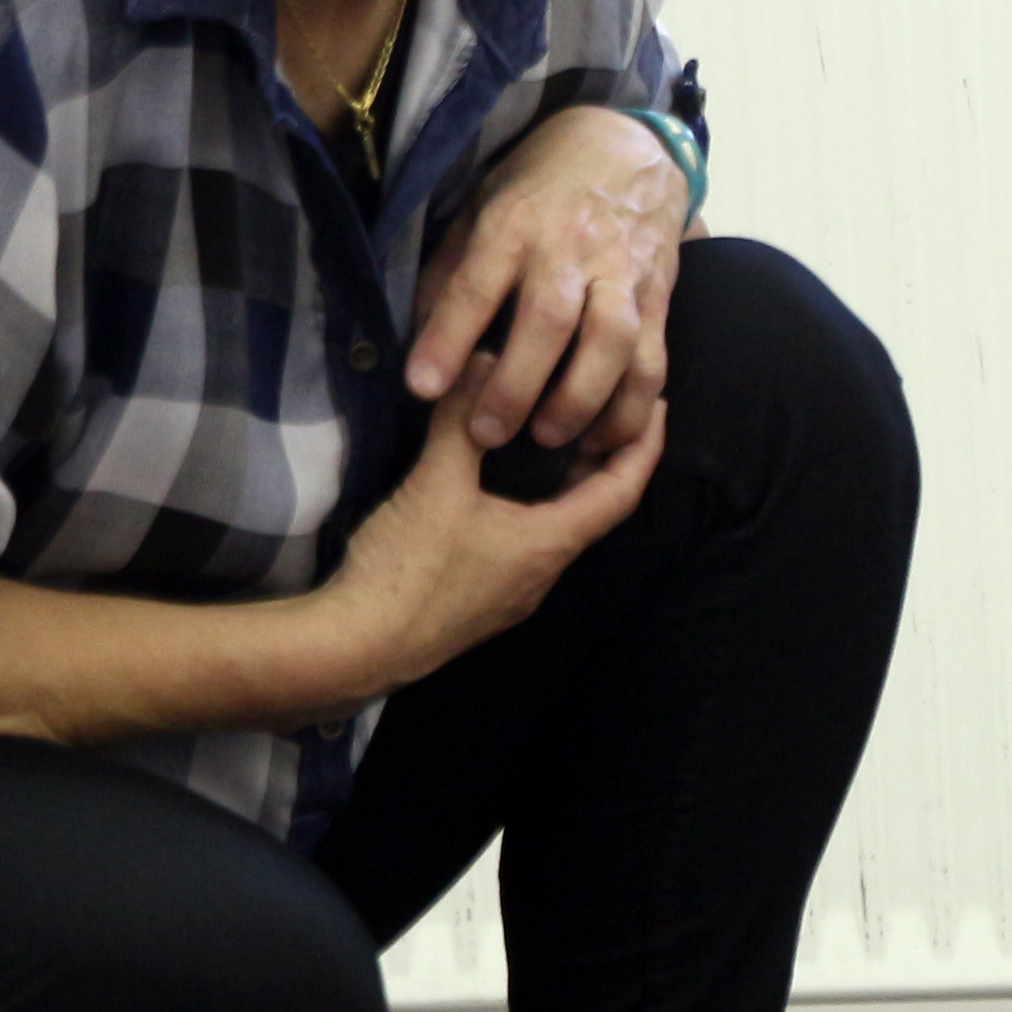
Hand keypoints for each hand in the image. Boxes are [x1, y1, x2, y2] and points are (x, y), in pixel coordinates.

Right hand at [314, 377, 664, 700]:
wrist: (355, 650)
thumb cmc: (407, 570)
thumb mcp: (435, 486)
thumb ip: (461, 424)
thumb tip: (483, 362)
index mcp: (550, 545)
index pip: (621, 491)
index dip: (644, 447)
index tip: (656, 406)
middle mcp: (543, 573)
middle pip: (594, 509)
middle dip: (606, 460)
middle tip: (609, 410)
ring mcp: (512, 592)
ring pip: (558, 528)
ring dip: (567, 486)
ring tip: (562, 438)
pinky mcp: (480, 600)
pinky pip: (524, 544)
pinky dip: (532, 507)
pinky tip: (504, 487)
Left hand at [406, 106, 690, 457]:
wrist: (629, 147)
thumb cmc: (542, 184)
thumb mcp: (482, 204)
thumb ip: (453, 270)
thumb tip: (419, 337)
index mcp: (515, 222)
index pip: (478, 284)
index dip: (449, 339)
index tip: (423, 388)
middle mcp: (572, 246)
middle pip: (549, 321)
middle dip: (517, 386)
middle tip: (487, 436)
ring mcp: (622, 272)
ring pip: (612, 343)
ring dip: (580, 400)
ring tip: (549, 440)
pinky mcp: (660, 295)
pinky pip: (654, 359)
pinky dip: (633, 406)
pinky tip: (606, 436)